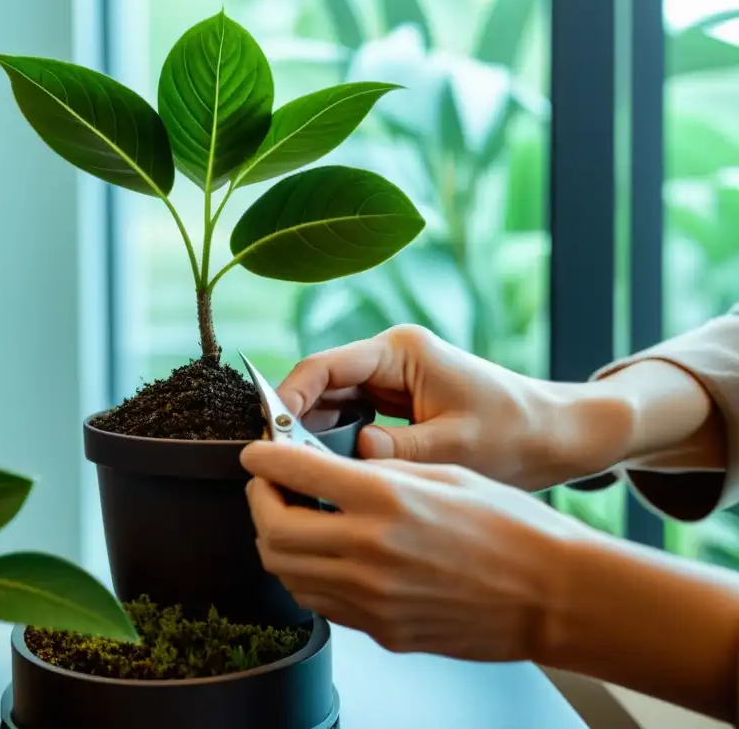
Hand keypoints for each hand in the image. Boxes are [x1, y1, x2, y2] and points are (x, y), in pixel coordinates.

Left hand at [241, 441, 594, 661]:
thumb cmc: (512, 527)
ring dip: (278, 543)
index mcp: (386, 500)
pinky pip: (321, 604)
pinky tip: (328, 558)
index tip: (255, 455)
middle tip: (268, 489)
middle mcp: (370, 551)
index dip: (262, 460)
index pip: (292, 472)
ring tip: (294, 522)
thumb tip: (329, 469)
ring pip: (287, 574)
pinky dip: (309, 578)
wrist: (554, 594)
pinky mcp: (382, 630)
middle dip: (260, 503)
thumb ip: (378, 472)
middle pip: (272, 530)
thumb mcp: (442, 472)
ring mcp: (373, 599)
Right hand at [279, 325, 634, 490]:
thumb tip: (350, 458)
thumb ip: (397, 452)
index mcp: (402, 351)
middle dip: (296, 421)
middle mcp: (390, 359)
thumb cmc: (515, 434)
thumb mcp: (456, 447)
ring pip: (331, 404)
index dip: (289, 396)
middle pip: (321, 384)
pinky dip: (334, 443)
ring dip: (313, 435)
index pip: (326, 366)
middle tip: (277, 464)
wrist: (556, 435)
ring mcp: (392, 379)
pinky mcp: (395, 402)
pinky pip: (349, 418)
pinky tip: (326, 472)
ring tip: (296, 473)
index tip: (269, 433)